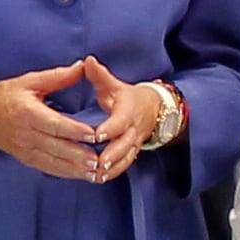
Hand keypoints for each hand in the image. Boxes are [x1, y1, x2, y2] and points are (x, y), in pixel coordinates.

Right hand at [0, 62, 103, 180]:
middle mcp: (26, 133)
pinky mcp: (26, 158)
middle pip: (55, 147)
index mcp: (27, 112)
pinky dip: (65, 173)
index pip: (54, 124)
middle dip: (78, 156)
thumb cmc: (6, 95)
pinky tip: (81, 176)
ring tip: (95, 173)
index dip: (74, 130)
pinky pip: (47, 168)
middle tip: (99, 160)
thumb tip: (82, 67)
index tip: (93, 134)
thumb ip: (57, 77)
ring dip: (75, 169)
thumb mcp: (30, 81)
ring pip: (53, 162)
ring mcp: (25, 148)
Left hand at [75, 59, 168, 180]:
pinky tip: (99, 179)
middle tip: (98, 163)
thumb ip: (99, 76)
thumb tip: (88, 60)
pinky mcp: (132, 152)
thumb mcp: (114, 85)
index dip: (110, 128)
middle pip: (125, 144)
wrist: (152, 109)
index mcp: (128, 111)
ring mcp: (134, 143)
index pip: (120, 121)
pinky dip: (114, 173)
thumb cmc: (126, 97)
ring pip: (126, 158)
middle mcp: (133, 129)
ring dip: (112, 168)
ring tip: (97, 175)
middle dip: (112, 155)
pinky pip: (125, 165)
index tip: (97, 134)